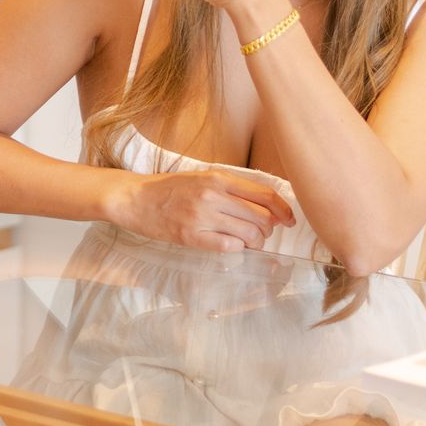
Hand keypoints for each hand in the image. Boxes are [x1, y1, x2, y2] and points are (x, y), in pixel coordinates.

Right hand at [101, 168, 296, 251]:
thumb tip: (267, 204)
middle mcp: (212, 196)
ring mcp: (202, 217)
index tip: (289, 219)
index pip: (264, 195)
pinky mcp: (192, 237)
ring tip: (248, 240)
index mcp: (218, 178)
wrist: (136, 198)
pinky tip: (231, 244)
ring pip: (249, 235)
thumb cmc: (170, 188)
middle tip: (263, 232)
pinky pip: (229, 247)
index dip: (283, 209)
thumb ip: (232, 187)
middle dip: (269, 229)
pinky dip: (237, 248)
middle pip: (261, 217)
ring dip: (255, 241)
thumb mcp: (203, 177)